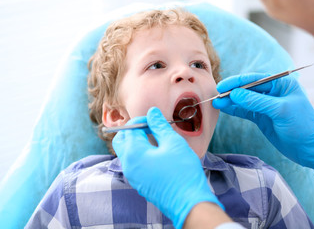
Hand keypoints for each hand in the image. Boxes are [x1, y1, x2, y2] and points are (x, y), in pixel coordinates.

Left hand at [113, 107, 223, 228]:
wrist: (189, 203)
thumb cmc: (182, 171)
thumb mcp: (173, 143)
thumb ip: (159, 126)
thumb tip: (152, 112)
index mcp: (133, 153)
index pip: (130, 128)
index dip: (143, 120)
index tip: (157, 120)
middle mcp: (128, 165)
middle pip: (122, 140)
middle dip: (134, 131)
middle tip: (152, 129)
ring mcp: (132, 177)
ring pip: (127, 153)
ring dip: (138, 142)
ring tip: (158, 141)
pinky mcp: (139, 184)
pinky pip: (134, 164)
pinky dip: (141, 154)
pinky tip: (159, 154)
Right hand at [213, 73, 313, 177]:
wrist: (311, 149)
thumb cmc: (302, 126)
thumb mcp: (280, 110)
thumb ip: (256, 101)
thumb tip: (235, 94)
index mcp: (281, 84)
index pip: (255, 79)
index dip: (237, 82)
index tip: (222, 87)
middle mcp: (272, 92)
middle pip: (247, 89)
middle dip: (231, 92)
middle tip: (216, 96)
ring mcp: (266, 105)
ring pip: (244, 100)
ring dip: (231, 102)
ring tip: (216, 103)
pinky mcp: (262, 117)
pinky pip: (246, 111)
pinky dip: (235, 110)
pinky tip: (224, 109)